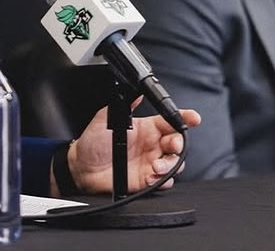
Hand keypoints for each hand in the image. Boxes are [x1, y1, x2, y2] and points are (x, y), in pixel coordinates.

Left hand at [64, 99, 200, 194]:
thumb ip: (123, 105)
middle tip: (171, 145)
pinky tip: (152, 175)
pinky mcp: (147, 180)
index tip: (193, 118)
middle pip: (177, 142)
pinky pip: (164, 181)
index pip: (170, 121)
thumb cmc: (93, 142)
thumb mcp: (106, 118)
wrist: (81, 166)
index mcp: (146, 128)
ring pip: (174, 163)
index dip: (184, 118)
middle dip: (179, 143)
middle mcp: (152, 145)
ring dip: (171, 164)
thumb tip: (136, 92)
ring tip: (157, 165)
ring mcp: (150, 162)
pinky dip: (163, 180)